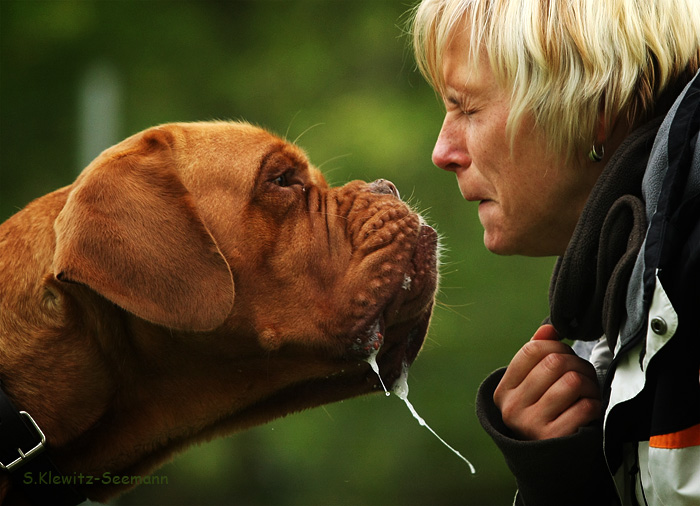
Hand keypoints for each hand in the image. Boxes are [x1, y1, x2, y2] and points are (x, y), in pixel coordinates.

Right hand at [493, 325, 601, 439]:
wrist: (546, 461)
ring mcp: (532, 425)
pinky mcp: (556, 439)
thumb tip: (550, 328)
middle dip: (577, 364)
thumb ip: (537, 355)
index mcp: (503, 390)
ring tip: (587, 391)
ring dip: (589, 384)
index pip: (532, 350)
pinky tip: (589, 408)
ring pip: (572, 382)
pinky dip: (594, 404)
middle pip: (554, 363)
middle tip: (583, 374)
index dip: (556, 346)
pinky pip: (585, 406)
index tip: (565, 355)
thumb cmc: (541, 413)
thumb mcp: (530, 386)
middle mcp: (513, 408)